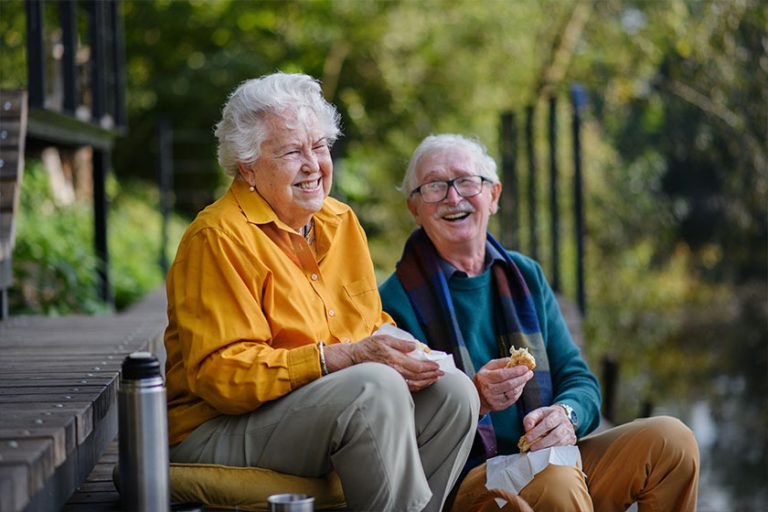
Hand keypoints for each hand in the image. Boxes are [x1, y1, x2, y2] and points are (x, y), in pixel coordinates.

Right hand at [324, 334, 442, 391]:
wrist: (353, 359)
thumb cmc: (367, 347)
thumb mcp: (384, 339)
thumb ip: (400, 343)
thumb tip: (414, 346)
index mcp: (395, 359)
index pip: (417, 366)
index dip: (429, 367)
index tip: (437, 366)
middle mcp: (395, 371)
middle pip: (418, 376)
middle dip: (431, 375)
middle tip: (441, 374)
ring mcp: (392, 378)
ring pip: (413, 384)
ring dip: (426, 382)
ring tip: (434, 379)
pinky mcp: (389, 382)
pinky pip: (406, 387)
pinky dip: (417, 386)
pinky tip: (421, 384)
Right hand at [473, 358, 533, 415]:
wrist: (477, 396)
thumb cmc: (485, 378)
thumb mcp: (489, 367)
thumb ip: (501, 362)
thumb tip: (515, 360)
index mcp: (486, 378)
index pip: (502, 375)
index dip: (515, 371)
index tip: (525, 367)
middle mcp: (489, 390)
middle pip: (510, 384)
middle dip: (522, 378)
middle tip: (530, 372)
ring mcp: (494, 399)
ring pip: (513, 392)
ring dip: (522, 384)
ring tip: (525, 378)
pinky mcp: (499, 406)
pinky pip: (513, 399)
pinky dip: (519, 391)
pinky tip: (520, 386)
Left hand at [520, 405, 576, 451]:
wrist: (561, 416)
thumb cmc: (547, 416)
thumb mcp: (538, 413)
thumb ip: (530, 419)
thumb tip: (528, 430)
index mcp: (556, 414)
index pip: (547, 423)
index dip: (537, 432)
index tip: (527, 438)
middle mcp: (565, 423)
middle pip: (556, 435)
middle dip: (542, 443)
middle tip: (532, 447)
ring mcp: (570, 433)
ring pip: (560, 443)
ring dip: (547, 448)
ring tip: (537, 450)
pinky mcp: (571, 441)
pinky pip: (563, 448)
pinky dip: (553, 451)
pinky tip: (545, 452)